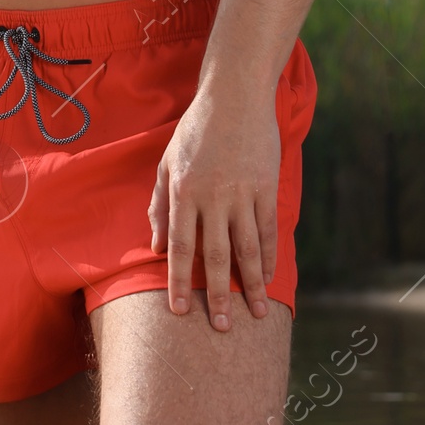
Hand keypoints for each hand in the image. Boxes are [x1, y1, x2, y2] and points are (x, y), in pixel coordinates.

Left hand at [149, 90, 279, 329]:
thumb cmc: (195, 131)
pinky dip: (268, 257)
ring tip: (255, 314)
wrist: (234, 97)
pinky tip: (267, 278)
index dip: (178, 281)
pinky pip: (268, 230)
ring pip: (247, 248)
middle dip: (217, 295)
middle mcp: (213, 197)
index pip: (179, 246)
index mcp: (183, 192)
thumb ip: (160, 205)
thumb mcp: (166, 163)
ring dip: (250, 285)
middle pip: (215, 255)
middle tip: (220, 328)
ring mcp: (243, 193)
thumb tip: (156, 248)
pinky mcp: (267, 187)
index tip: (178, 311)